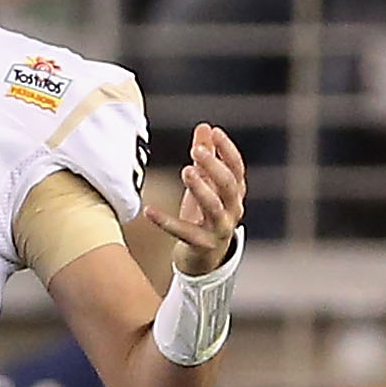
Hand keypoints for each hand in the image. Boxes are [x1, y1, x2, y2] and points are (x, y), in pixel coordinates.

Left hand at [145, 124, 245, 274]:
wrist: (206, 259)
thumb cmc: (205, 216)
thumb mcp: (206, 186)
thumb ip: (207, 157)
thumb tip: (205, 127)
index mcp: (235, 194)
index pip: (237, 169)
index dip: (228, 150)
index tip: (215, 133)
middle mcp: (233, 211)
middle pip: (228, 186)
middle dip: (214, 166)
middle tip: (196, 151)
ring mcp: (219, 230)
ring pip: (214, 208)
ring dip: (201, 189)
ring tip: (186, 171)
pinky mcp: (202, 245)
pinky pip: (184, 232)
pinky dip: (165, 222)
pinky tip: (148, 211)